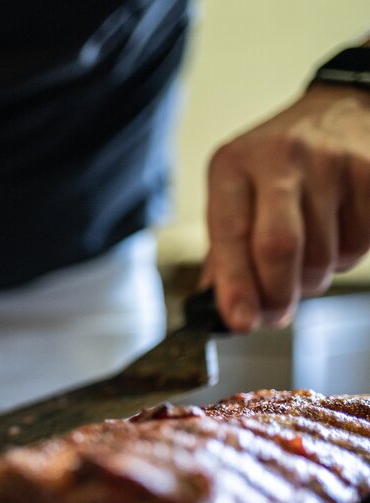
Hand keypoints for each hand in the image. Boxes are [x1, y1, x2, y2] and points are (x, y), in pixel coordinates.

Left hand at [204, 83, 369, 330]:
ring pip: (324, 255)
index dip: (236, 285)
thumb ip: (224, 248)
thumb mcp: (237, 191)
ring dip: (313, 279)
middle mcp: (280, 158)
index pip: (231, 234)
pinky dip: (346, 258)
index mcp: (233, 164)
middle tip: (275, 314)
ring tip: (305, 260)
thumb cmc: (276, 166)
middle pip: (279, 247)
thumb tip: (218, 308)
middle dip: (277, 294)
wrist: (341, 109)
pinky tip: (336, 236)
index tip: (240, 322)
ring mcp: (332, 163)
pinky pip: (361, 244)